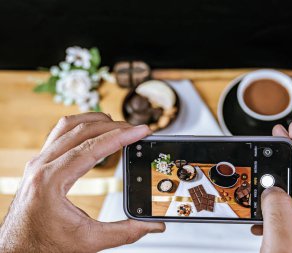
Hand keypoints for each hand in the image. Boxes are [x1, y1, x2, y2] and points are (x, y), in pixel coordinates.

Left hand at [0, 113, 164, 252]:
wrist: (19, 249)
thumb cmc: (43, 245)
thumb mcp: (89, 241)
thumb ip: (124, 232)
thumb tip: (151, 225)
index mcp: (50, 181)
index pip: (91, 148)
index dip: (120, 137)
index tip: (139, 131)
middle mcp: (41, 166)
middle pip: (81, 131)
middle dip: (113, 126)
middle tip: (135, 129)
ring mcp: (39, 162)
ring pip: (68, 126)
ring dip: (95, 121)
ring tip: (118, 125)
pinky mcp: (41, 163)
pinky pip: (60, 133)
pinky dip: (81, 127)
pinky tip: (95, 131)